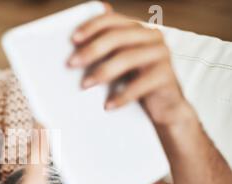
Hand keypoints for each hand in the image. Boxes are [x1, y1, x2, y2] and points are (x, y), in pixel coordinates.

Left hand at [67, 3, 193, 126]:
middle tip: (71, 63)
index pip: (112, 20)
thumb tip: (72, 55)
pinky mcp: (167, 75)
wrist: (164, 109)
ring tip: (85, 85)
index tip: (73, 39)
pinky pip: (141, 83)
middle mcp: (151, 36)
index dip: (92, 26)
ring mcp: (160, 54)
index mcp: (136, 30)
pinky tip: (108, 106)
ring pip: (127, 57)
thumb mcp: (116, 67)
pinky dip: (122, 95)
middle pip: (117, 37)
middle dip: (91, 49)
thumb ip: (101, 55)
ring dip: (102, 72)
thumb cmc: (133, 84)